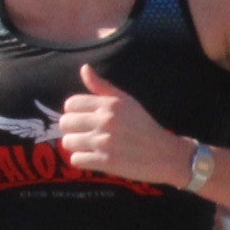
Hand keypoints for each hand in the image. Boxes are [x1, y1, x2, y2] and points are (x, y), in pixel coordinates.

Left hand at [58, 62, 183, 183]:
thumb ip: (102, 86)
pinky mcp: (105, 162)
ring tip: (90, 147)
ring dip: (77, 146)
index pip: (70, 104)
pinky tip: (94, 158)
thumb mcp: (127, 101)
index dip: (74, 112)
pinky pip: (76, 160)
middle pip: (65, 123)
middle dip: (73, 130)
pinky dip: (82, 161)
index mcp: (110, 104)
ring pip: (68, 142)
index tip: (84, 119)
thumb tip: (84, 68)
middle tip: (85, 134)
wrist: (165, 154)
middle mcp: (105, 121)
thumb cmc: (144, 126)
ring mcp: (105, 142)